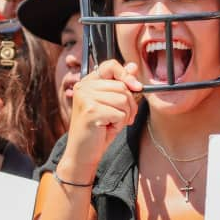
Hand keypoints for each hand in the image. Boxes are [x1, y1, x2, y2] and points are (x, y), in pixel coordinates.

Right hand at [61, 60, 143, 180]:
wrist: (83, 154)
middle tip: (121, 118)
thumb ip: (121, 85)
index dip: (126, 74)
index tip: (136, 87)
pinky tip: (107, 129)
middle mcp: (84, 86)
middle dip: (129, 104)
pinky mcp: (91, 111)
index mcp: (87, 82)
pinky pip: (120, 113)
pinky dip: (119, 124)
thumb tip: (133, 66)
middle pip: (122, 86)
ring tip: (112, 123)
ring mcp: (86, 98)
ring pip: (123, 99)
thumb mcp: (112, 105)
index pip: (111, 65)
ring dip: (124, 115)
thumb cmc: (98, 131)